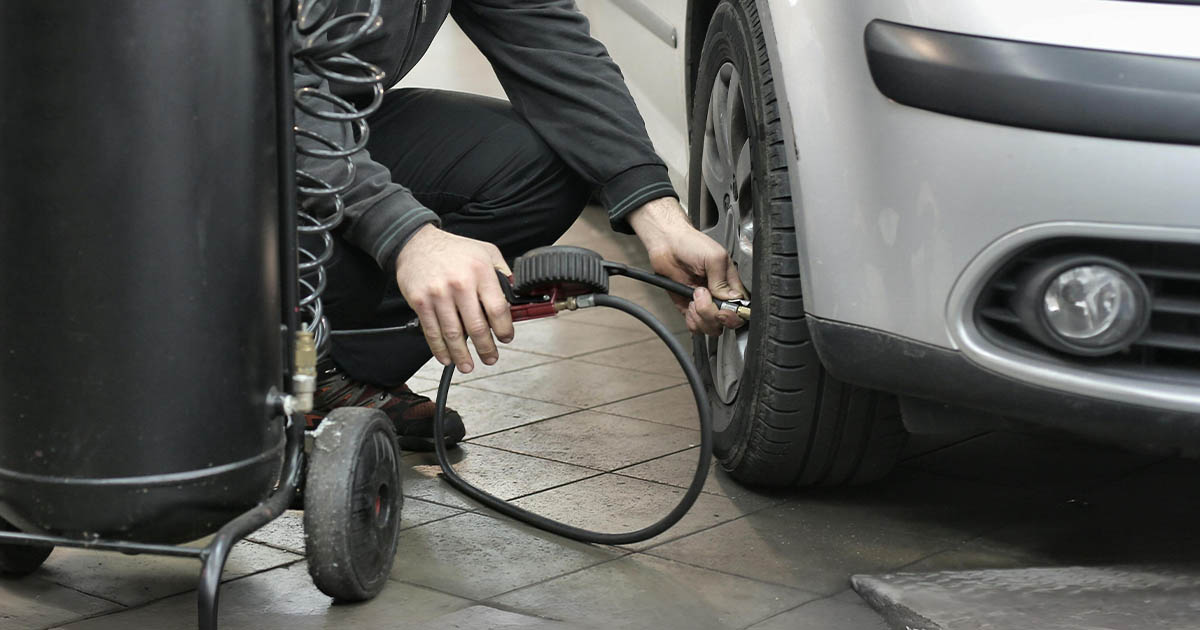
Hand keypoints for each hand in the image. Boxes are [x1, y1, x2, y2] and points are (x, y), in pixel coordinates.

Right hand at [395, 225, 513, 372]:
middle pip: (477, 326)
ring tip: (468, 366)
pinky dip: (439, 349)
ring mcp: (438, 294)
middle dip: (486, 348)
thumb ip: (502, 273)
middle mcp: (460, 283)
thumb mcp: (486, 251)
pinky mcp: (420, 302)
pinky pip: (432, 331)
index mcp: (480, 272)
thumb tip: (515, 295)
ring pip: (454, 333)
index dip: (504, 329)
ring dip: (462, 355)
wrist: (416, 243)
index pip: (497, 309)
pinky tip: (446, 357)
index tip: (506, 338)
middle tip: (491, 358)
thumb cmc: (454, 249)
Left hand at [628, 197, 746, 335]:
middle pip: (725, 322)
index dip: (733, 314)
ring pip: (711, 327)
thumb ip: (722, 280)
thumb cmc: (691, 244)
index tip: (723, 309)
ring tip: (694, 296)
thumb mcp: (714, 257)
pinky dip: (691, 320)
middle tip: (702, 295)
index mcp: (730, 284)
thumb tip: (729, 299)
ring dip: (700, 315)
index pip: (741, 308)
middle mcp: (719, 296)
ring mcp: (704, 303)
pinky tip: (688, 305)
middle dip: (712, 314)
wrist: (666, 244)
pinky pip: (695, 326)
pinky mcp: (688, 308)